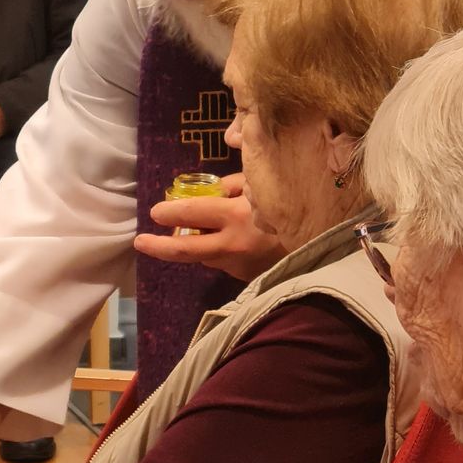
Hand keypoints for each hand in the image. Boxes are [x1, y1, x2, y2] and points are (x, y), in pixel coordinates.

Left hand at [133, 173, 285, 281]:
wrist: (321, 242)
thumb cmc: (291, 205)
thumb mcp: (262, 186)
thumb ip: (233, 186)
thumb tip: (209, 191)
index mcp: (235, 216)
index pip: (190, 213)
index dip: (169, 212)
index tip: (156, 211)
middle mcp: (231, 244)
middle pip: (184, 251)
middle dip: (158, 246)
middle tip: (140, 242)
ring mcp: (238, 264)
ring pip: (205, 256)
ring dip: (195, 246)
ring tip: (190, 235)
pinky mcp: (246, 276)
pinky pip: (224, 262)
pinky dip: (218, 251)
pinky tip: (225, 242)